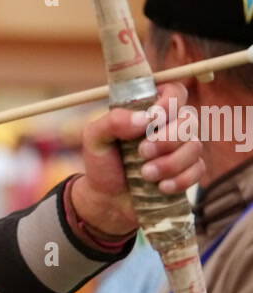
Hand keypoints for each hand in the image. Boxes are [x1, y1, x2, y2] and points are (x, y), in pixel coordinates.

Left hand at [73, 82, 204, 235]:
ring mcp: (181, 149)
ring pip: (195, 146)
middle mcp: (170, 127)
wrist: (106, 201)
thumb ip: (113, 121)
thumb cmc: (102, 165)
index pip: (174, 92)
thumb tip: (144, 118)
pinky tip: (161, 187)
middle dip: (167, 138)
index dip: (169, 102)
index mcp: (149, 112)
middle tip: (142, 153)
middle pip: (189, 119)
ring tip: (145, 174)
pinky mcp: (187, 172)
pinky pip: (198, 170)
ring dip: (170, 163)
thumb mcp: (95, 139)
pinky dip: (180, 180)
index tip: (154, 118)